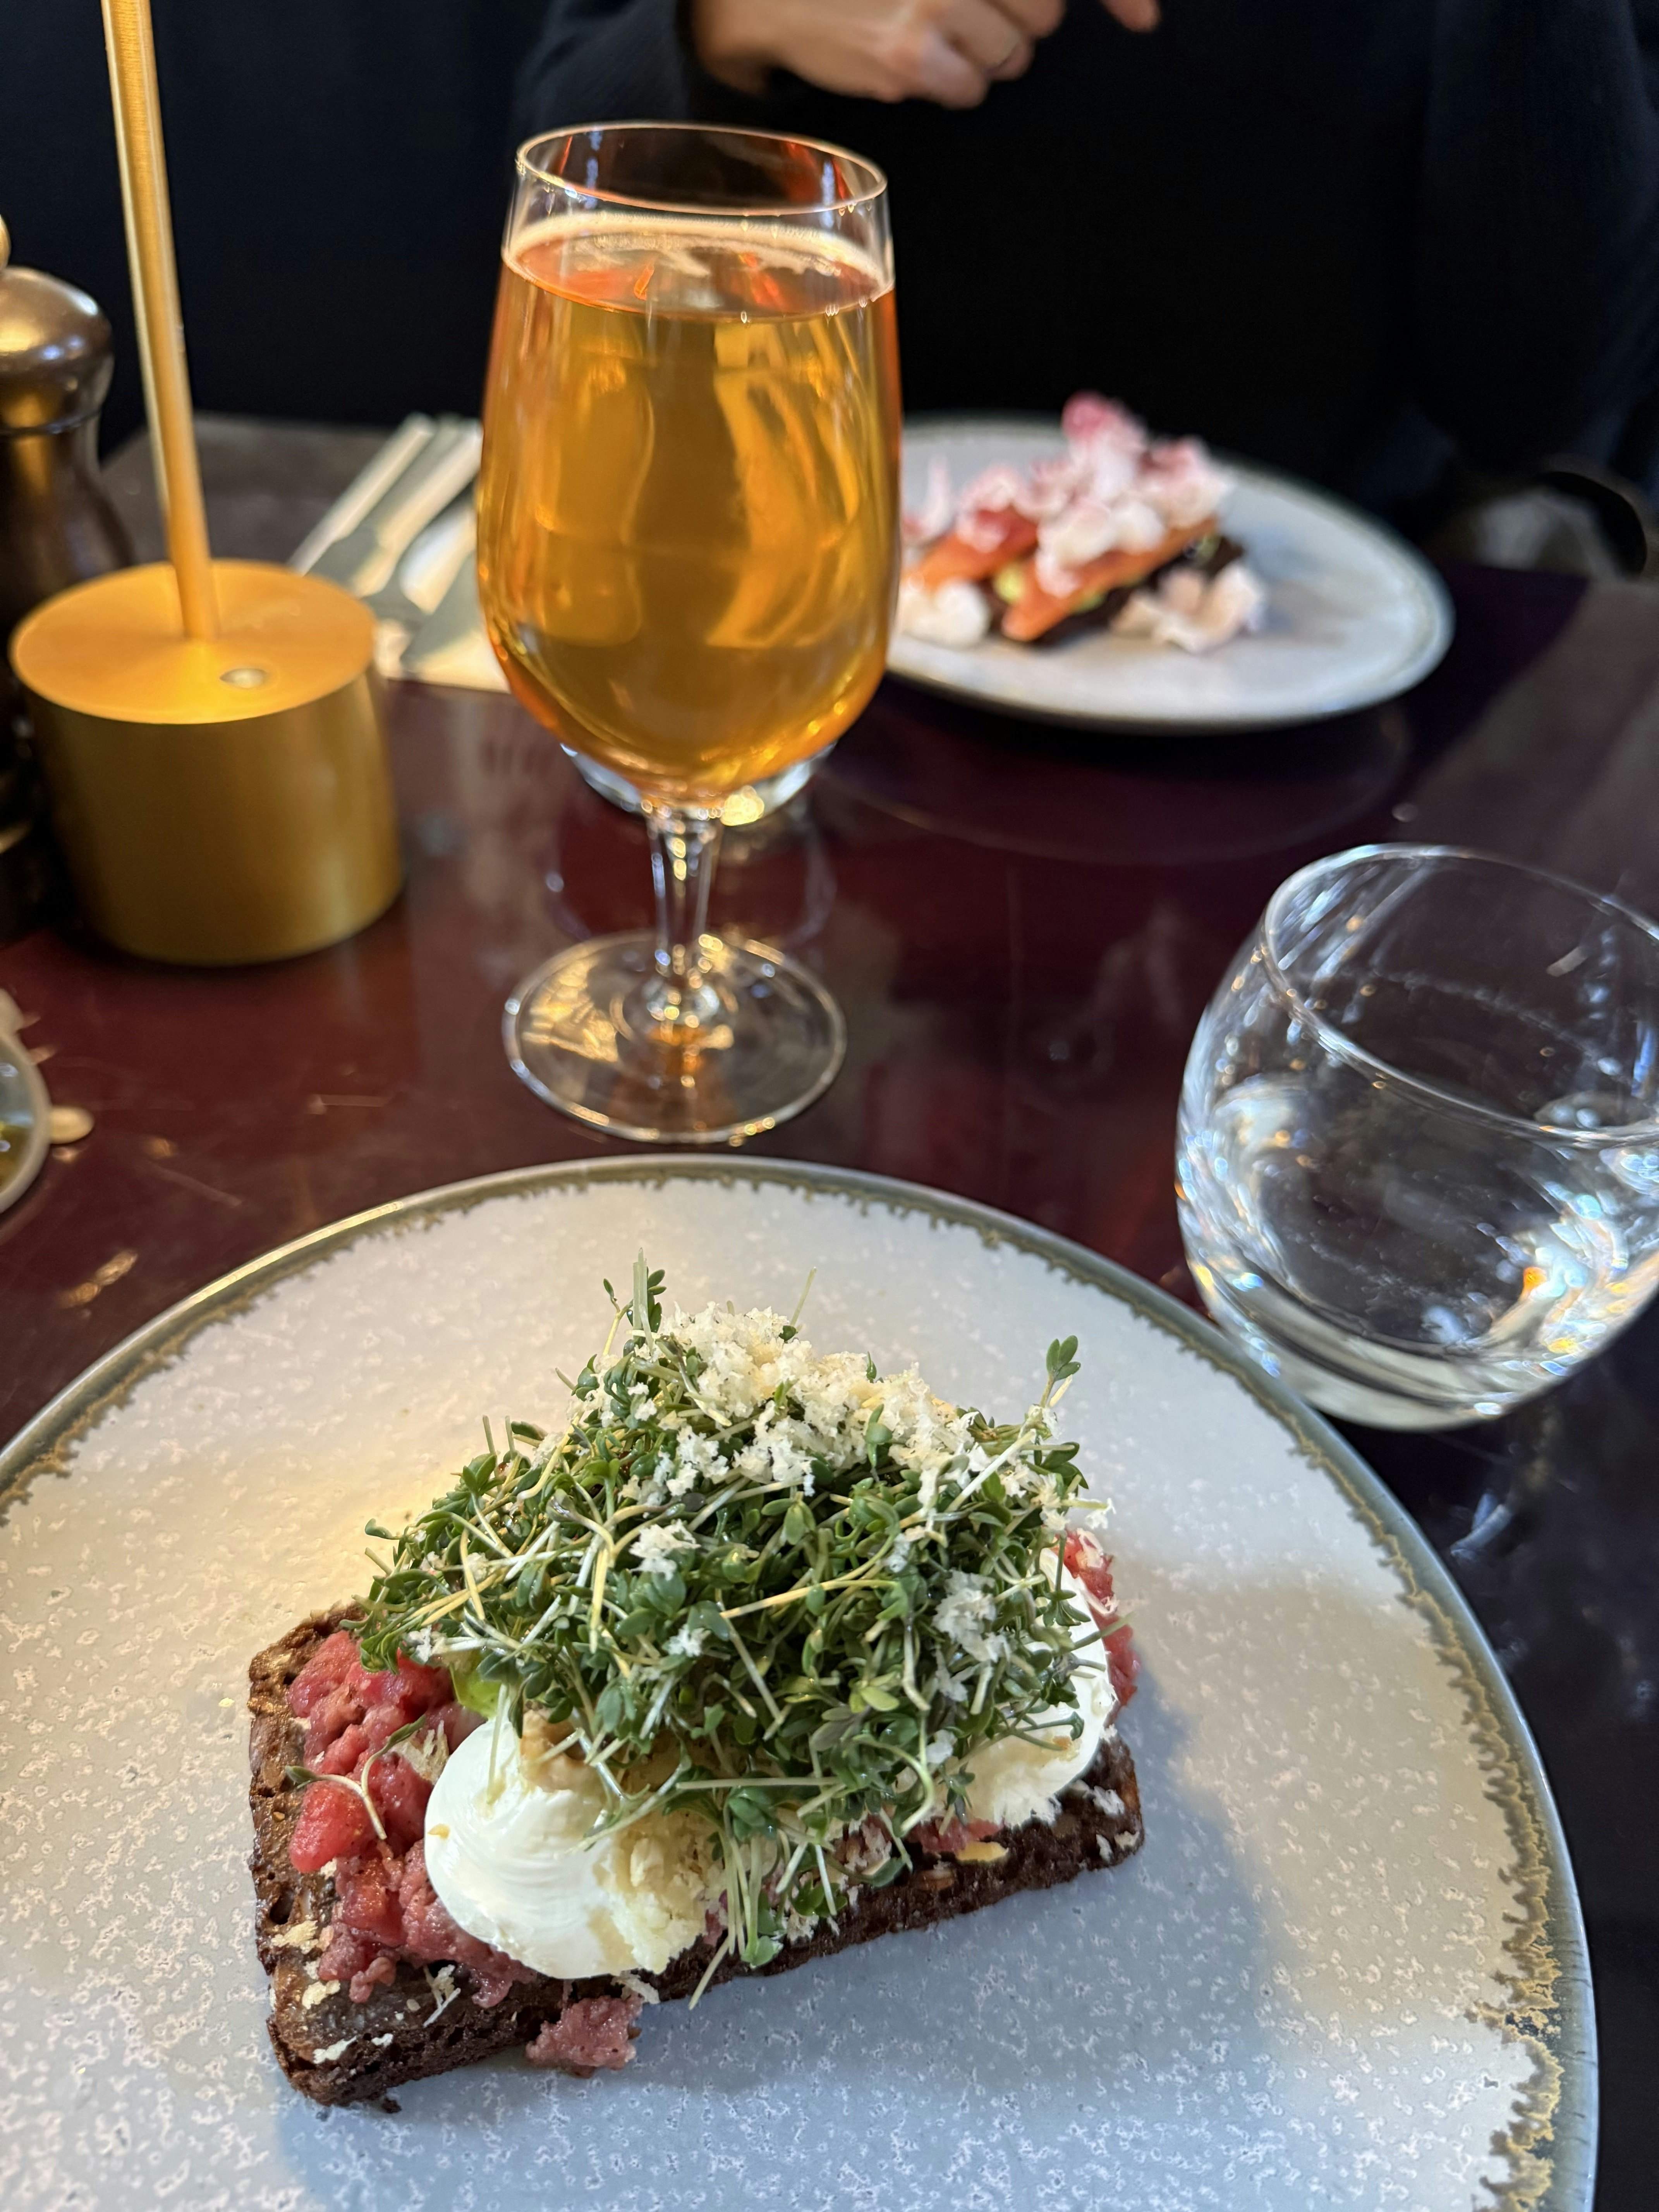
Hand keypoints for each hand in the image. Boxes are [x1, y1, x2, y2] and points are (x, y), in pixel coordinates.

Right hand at [694, 0, 1160, 110]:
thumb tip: (1124, 9)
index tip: (1147, 19)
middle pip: (1044, 13)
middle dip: (1016, 20)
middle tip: (965, 12)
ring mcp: (936, 3)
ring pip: (1011, 55)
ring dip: (981, 56)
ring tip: (932, 34)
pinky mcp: (910, 54)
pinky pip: (971, 89)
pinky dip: (950, 85)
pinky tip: (914, 61)